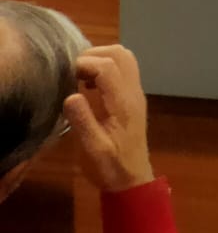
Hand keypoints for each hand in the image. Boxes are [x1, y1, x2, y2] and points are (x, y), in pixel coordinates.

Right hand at [64, 46, 154, 193]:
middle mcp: (134, 93)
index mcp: (124, 103)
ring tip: (79, 77)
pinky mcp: (132, 98)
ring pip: (125, 59)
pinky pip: (124, 70)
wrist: (132, 178)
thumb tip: (71, 95)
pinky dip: (106, 68)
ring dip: (101, 59)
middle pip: (121, 54)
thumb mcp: (92, 148)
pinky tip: (90, 87)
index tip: (66, 75)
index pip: (109, 67)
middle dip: (94, 55)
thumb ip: (83, 122)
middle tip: (72, 73)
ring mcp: (136, 93)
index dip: (85, 63)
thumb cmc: (110, 166)